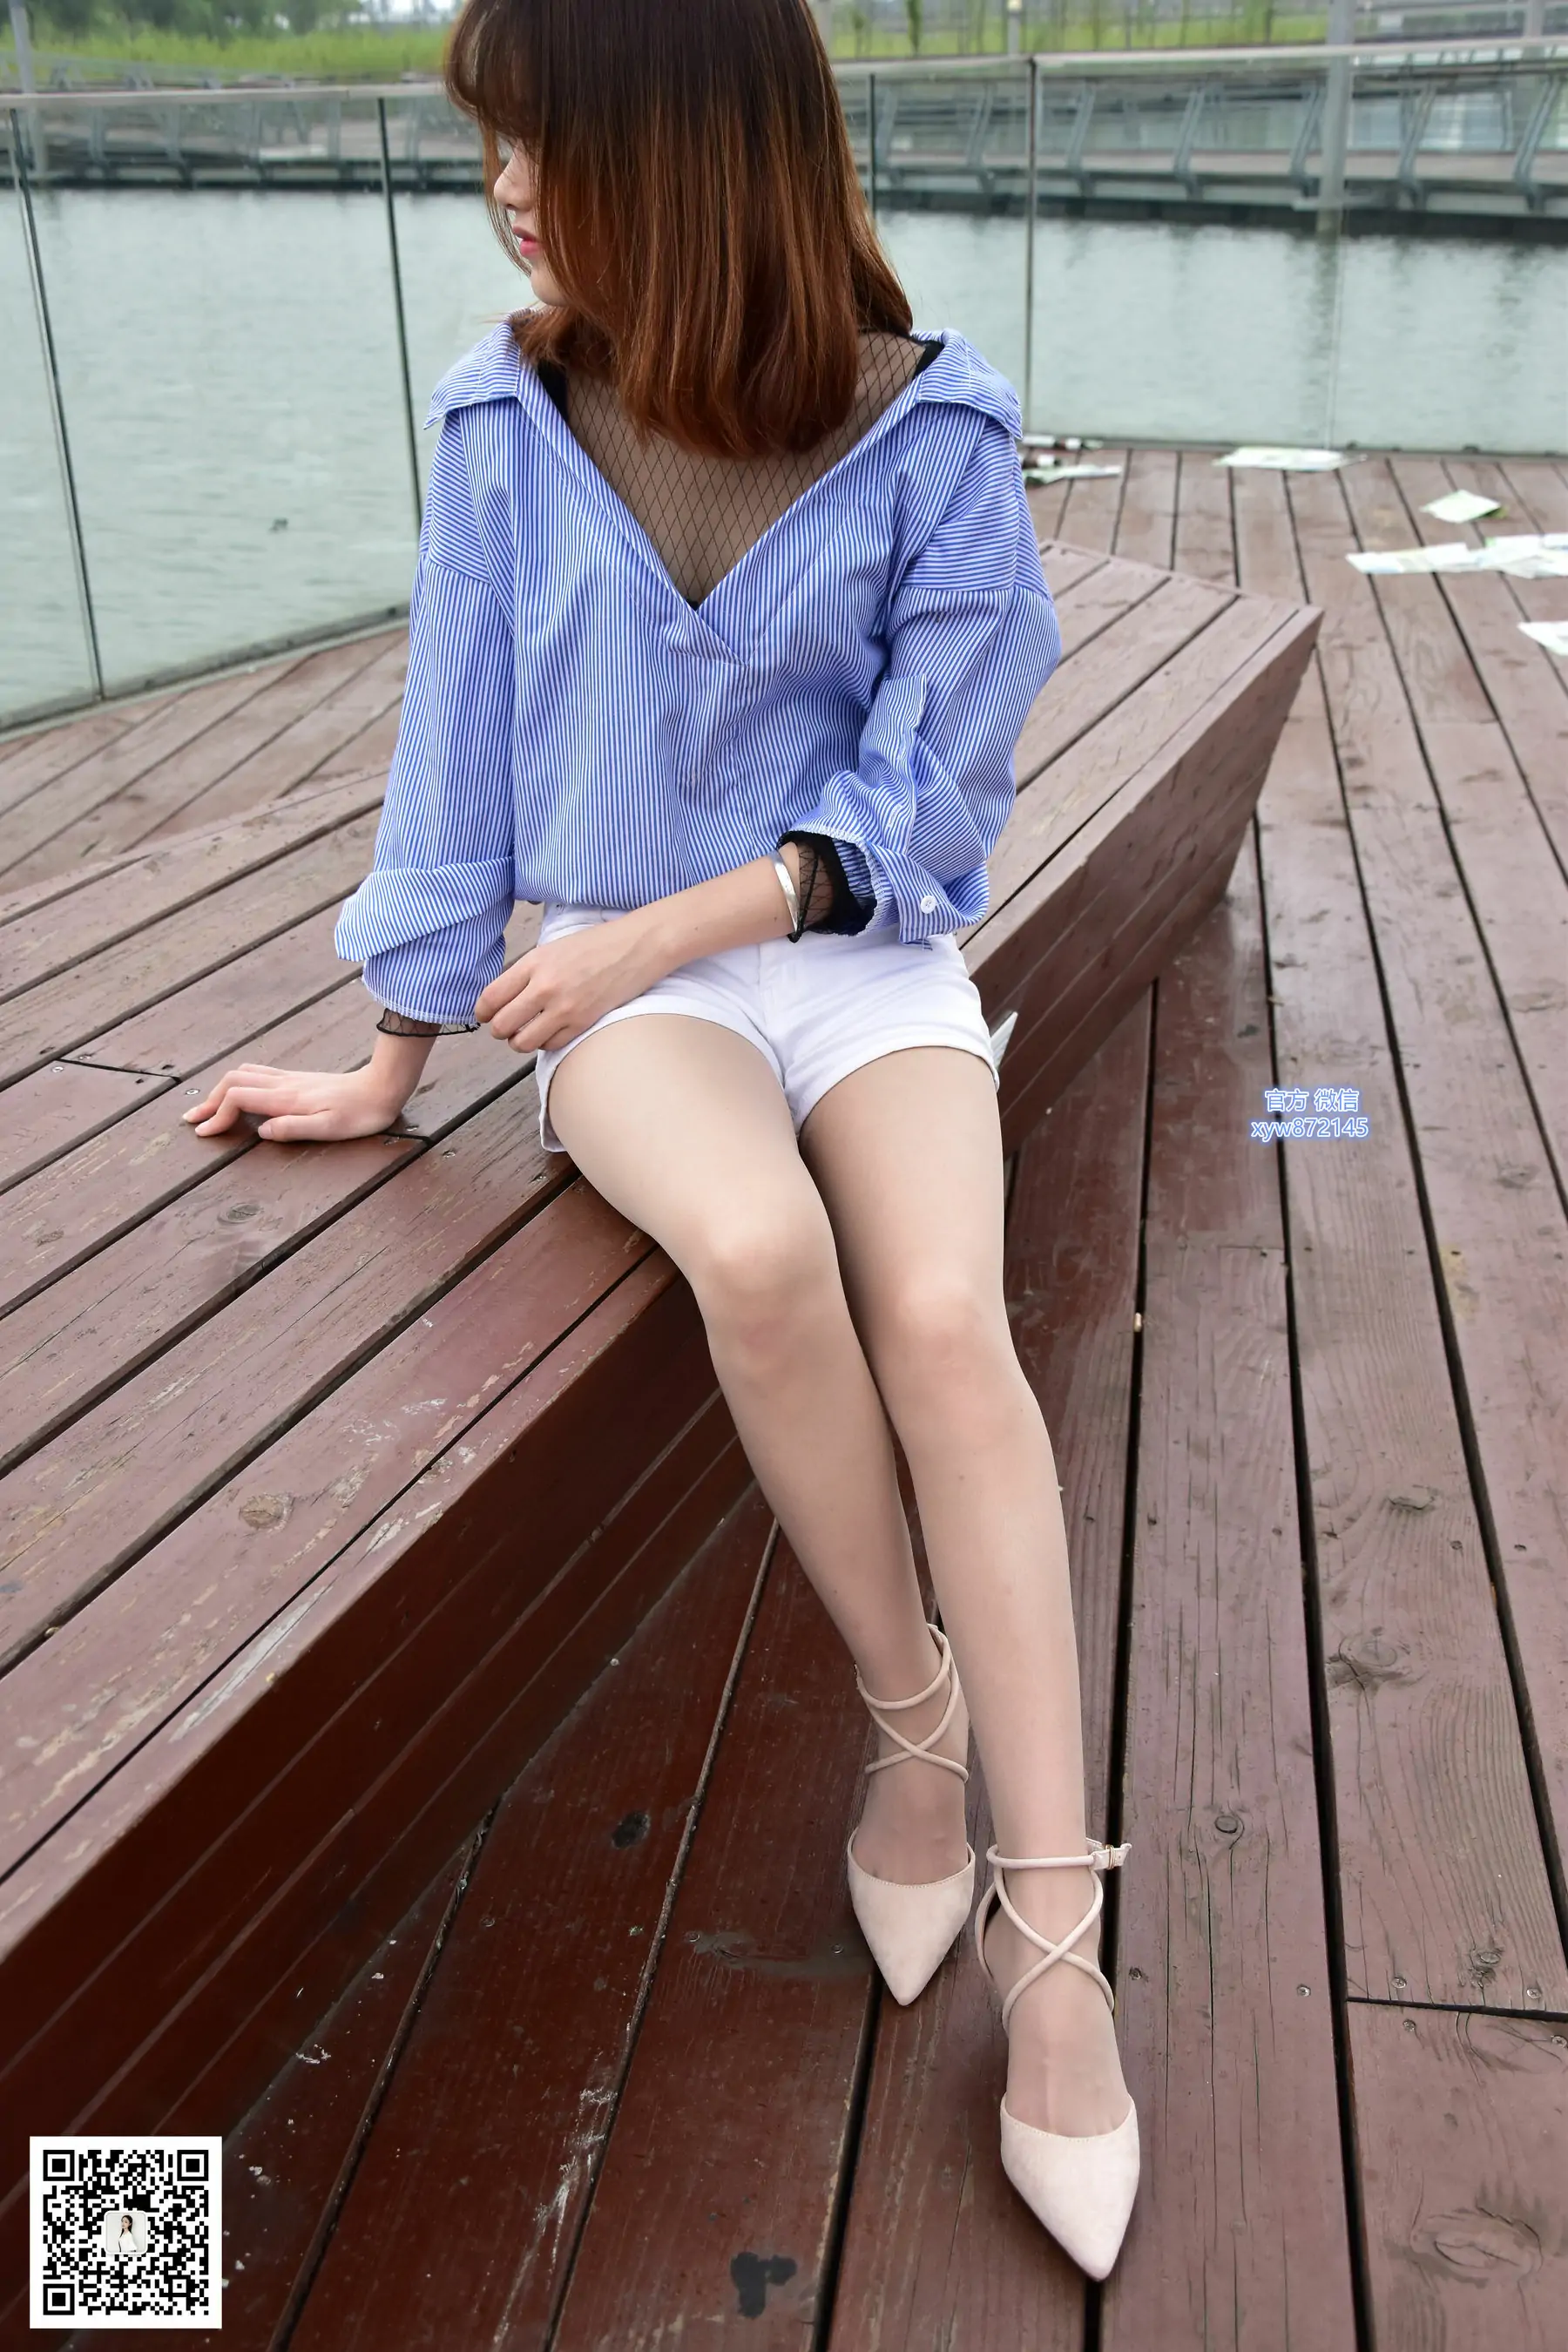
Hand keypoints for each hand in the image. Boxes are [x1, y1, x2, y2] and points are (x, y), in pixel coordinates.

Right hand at [184, 1056, 412, 1142]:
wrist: (382, 1087)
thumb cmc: (360, 1114)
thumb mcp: (329, 1128)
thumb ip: (293, 1128)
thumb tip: (260, 1131)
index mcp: (286, 1098)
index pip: (237, 1098)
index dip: (217, 1115)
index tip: (204, 1133)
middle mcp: (283, 1084)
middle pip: (232, 1081)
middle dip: (209, 1100)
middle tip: (193, 1120)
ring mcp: (290, 1078)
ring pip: (243, 1074)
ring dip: (220, 1090)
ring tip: (208, 1108)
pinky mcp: (298, 1078)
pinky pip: (257, 1073)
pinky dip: (237, 1083)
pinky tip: (238, 1093)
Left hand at [475, 912, 665, 1052]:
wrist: (636, 947)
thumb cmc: (595, 945)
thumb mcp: (553, 948)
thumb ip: (527, 972)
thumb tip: (505, 998)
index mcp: (533, 963)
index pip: (491, 997)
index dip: (482, 1012)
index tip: (485, 1016)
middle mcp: (545, 986)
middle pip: (502, 1025)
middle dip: (500, 1031)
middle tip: (506, 1028)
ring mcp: (564, 1007)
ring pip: (523, 1042)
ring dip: (520, 1042)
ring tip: (527, 1033)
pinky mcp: (583, 1023)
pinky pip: (550, 1045)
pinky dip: (546, 1043)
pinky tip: (551, 1032)